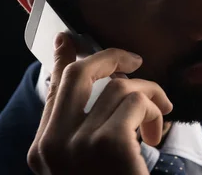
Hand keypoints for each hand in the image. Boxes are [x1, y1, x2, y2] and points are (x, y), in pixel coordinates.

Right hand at [27, 33, 172, 174]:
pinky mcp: (109, 143)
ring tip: (158, 116)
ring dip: (148, 95)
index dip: (62, 60)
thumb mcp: (81, 162)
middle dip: (111, 57)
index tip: (66, 38)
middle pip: (78, 74)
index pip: (53, 91)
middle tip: (136, 60)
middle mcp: (53, 143)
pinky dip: (154, 111)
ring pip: (118, 86)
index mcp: (43, 148)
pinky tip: (154, 134)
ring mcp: (79, 142)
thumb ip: (80, 130)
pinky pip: (138, 100)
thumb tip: (103, 86)